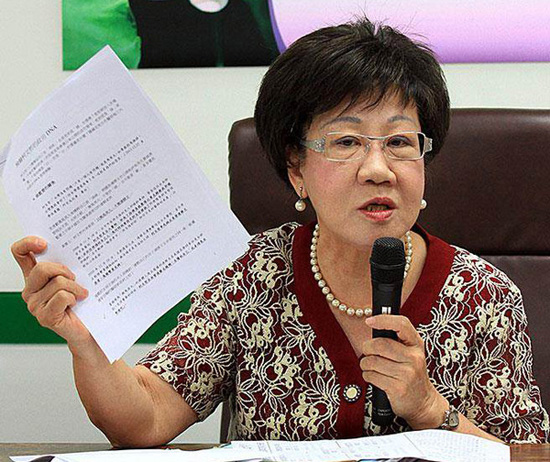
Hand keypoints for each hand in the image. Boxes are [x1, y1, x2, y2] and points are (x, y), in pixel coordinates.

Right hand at [11, 236, 91, 347]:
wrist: (90, 328)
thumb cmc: (83, 302)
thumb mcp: (75, 278)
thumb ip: (67, 264)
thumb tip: (76, 245)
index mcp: (35, 277)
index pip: (20, 254)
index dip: (28, 244)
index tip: (44, 243)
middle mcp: (31, 290)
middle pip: (42, 268)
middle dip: (64, 270)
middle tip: (75, 278)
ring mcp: (35, 305)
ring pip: (57, 283)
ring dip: (76, 287)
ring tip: (81, 294)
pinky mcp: (45, 317)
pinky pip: (62, 297)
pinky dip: (74, 297)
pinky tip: (77, 304)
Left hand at [360, 314, 447, 428]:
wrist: (423, 402)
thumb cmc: (411, 375)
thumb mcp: (409, 353)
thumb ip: (395, 339)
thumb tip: (372, 323)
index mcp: (416, 344)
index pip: (402, 324)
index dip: (383, 320)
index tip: (369, 321)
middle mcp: (414, 358)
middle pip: (380, 344)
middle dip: (367, 348)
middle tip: (368, 352)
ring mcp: (407, 374)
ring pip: (373, 361)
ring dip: (366, 364)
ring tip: (371, 366)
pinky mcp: (398, 388)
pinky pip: (372, 376)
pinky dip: (367, 375)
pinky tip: (374, 377)